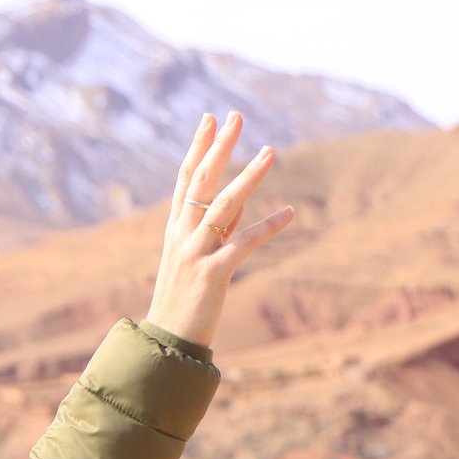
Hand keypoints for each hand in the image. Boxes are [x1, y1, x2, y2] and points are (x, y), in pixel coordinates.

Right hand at [146, 111, 293, 348]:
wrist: (169, 342)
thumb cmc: (182, 302)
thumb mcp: (195, 260)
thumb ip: (216, 231)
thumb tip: (240, 205)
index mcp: (174, 231)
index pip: (185, 181)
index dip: (198, 148)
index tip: (210, 119)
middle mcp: (181, 237)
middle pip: (201, 183)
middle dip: (219, 148)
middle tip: (235, 116)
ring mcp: (195, 254)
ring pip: (222, 207)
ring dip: (249, 177)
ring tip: (271, 151)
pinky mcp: (212, 274)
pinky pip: (244, 243)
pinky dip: (268, 227)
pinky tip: (290, 214)